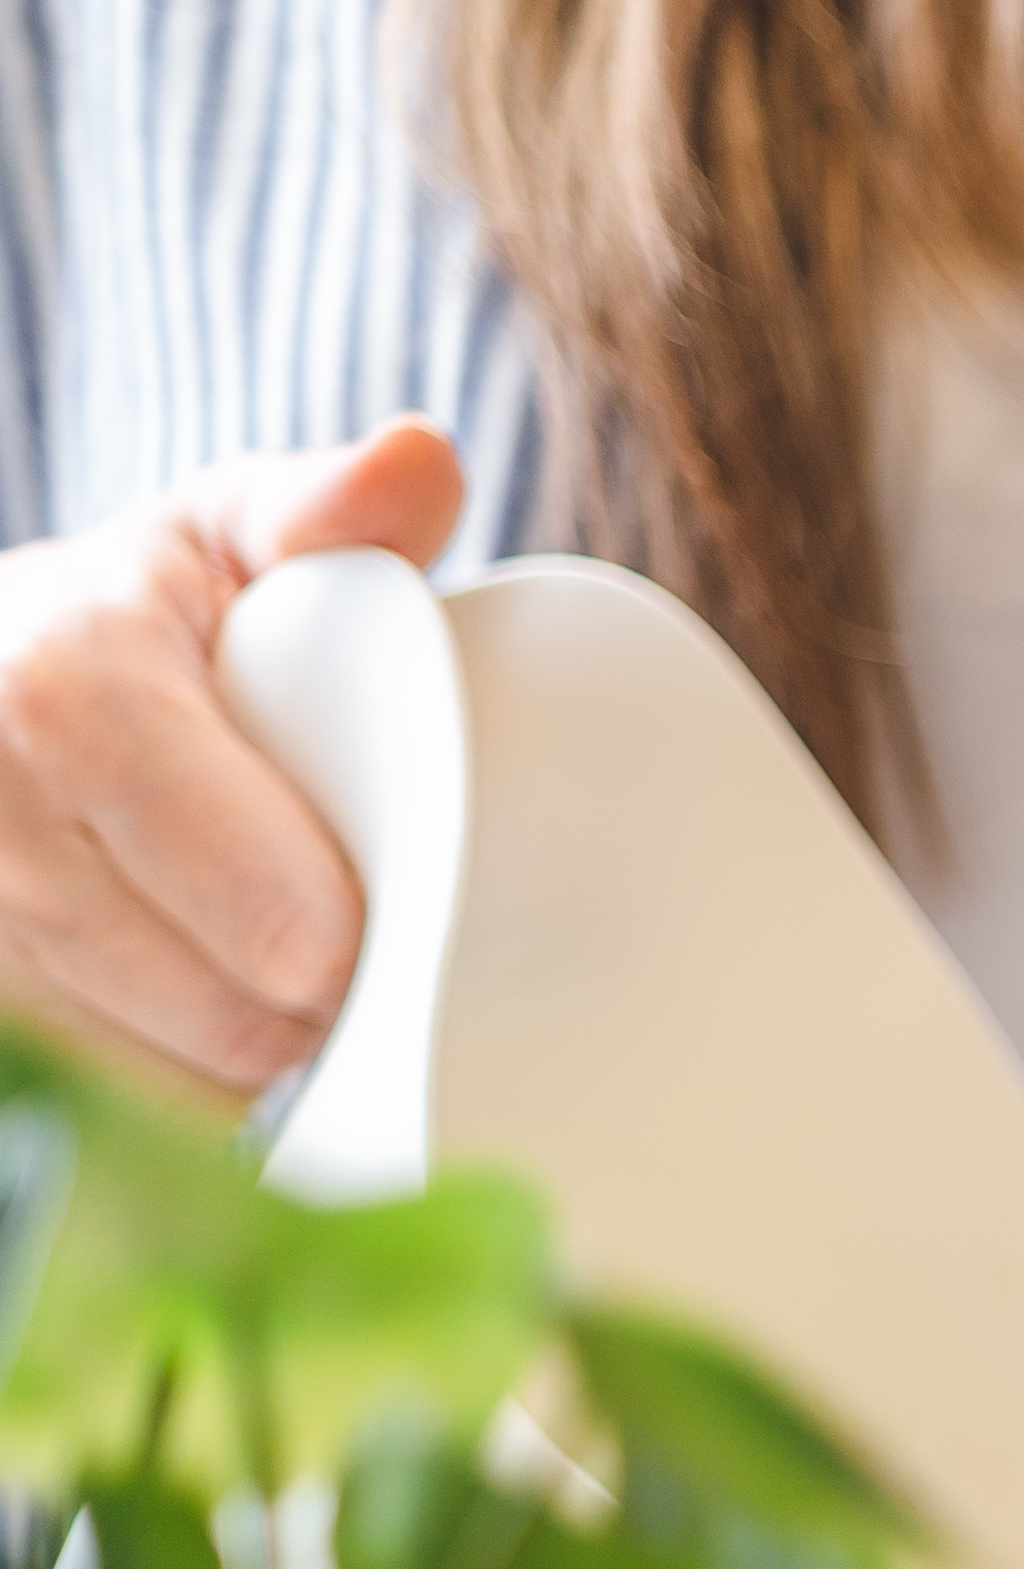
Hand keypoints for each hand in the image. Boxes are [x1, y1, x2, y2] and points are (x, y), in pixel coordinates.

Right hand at [0, 421, 465, 1089]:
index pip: (223, 871)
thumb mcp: (220, 536)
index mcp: (60, 684)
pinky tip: (213, 1018)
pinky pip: (119, 1103)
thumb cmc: (139, 618)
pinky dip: (186, 1086)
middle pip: (213, 1001)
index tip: (363, 937)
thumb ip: (324, 509)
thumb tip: (418, 465)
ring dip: (257, 1057)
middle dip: (314, 1007)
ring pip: (170, 1072)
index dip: (311, 928)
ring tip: (288, 978)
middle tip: (363, 962)